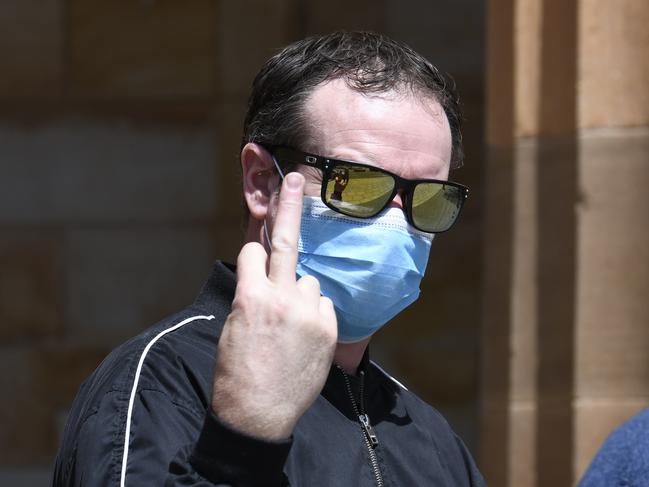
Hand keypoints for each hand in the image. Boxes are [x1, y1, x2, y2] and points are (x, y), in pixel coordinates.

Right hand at [212, 172, 337, 439]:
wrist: (259, 414)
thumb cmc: (237, 372)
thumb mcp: (233, 327)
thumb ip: (251, 295)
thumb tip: (263, 275)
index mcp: (250, 297)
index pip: (254, 251)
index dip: (254, 250)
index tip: (260, 235)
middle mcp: (281, 298)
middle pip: (287, 242)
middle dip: (288, 206)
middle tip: (293, 178)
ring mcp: (309, 312)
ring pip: (309, 281)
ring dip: (300, 293)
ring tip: (290, 326)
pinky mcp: (329, 327)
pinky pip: (323, 304)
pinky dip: (315, 312)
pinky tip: (304, 336)